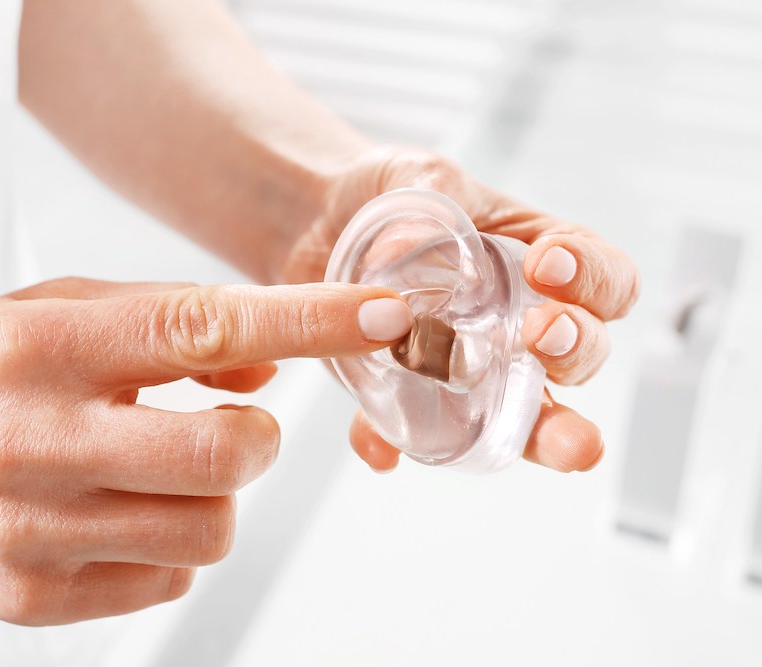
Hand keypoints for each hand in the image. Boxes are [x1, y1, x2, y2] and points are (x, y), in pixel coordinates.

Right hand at [0, 278, 410, 624]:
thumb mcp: (49, 312)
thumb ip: (162, 323)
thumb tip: (266, 367)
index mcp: (43, 345)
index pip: (200, 327)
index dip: (306, 322)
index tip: (380, 315)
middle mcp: (32, 437)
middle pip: (223, 455)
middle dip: (256, 442)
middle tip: (232, 428)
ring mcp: (29, 531)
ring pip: (209, 530)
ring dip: (217, 498)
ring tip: (159, 472)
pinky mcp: (29, 600)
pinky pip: (165, 580)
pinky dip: (171, 544)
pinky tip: (117, 515)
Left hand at [283, 147, 640, 473]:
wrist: (321, 222)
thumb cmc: (390, 192)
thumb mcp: (413, 176)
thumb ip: (421, 198)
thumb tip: (402, 252)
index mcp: (540, 259)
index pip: (605, 279)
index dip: (595, 279)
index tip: (549, 267)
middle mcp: (519, 324)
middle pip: (582, 353)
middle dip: (575, 350)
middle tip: (540, 336)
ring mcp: (472, 368)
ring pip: (527, 416)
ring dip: (546, 434)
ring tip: (562, 448)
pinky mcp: (414, 395)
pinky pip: (418, 432)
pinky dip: (400, 444)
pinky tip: (384, 449)